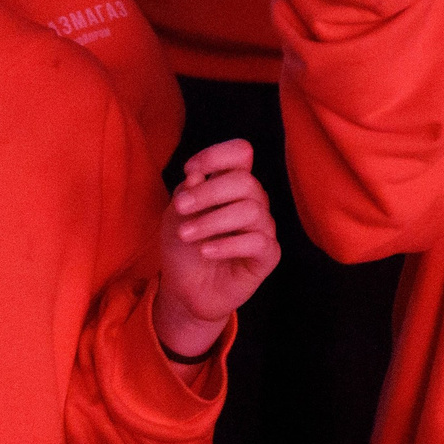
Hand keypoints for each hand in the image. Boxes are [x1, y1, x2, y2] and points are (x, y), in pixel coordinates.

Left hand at [153, 141, 279, 359]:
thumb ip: (187, 193)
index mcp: (232, 184)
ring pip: (252, 211)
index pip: (241, 153)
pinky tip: (205, 251)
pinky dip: (228, 244)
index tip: (189, 171)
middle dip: (208, 192)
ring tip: (186, 234)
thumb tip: (196, 175)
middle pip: (245, 181)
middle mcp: (252, 201)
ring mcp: (263, 228)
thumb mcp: (175, 215)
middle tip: (180, 207)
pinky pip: (258, 242)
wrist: (185, 289)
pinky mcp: (268, 255)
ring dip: (213, 220)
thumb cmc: (183, 246)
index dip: (217, 156)